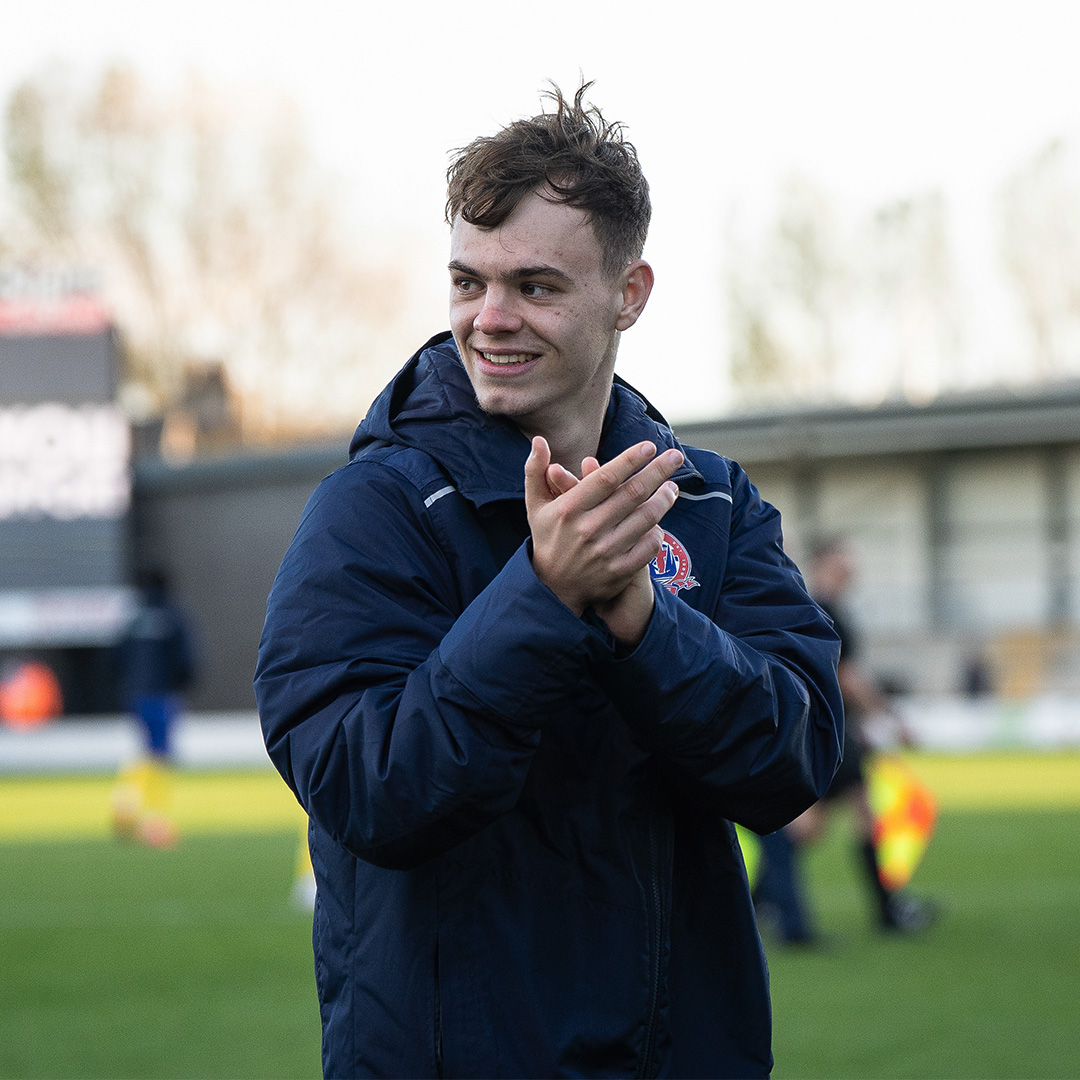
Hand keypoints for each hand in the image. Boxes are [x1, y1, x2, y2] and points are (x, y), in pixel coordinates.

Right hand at [524, 437, 680, 644]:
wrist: (552, 588)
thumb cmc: (547, 537)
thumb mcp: (535, 505)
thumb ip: (535, 471)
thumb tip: (539, 440)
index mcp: (569, 509)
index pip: (606, 477)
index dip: (630, 459)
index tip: (649, 446)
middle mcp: (588, 529)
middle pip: (633, 493)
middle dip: (658, 472)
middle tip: (675, 457)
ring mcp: (606, 552)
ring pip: (646, 518)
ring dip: (664, 499)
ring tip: (672, 488)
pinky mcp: (619, 571)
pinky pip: (649, 546)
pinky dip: (658, 532)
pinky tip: (659, 522)